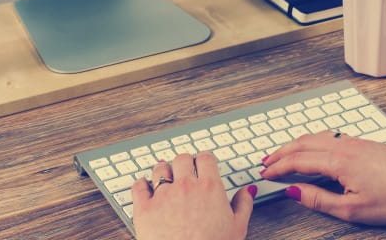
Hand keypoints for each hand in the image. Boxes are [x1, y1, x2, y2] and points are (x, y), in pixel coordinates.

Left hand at [132, 152, 256, 239]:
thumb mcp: (237, 228)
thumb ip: (243, 204)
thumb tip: (247, 191)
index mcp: (210, 188)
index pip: (206, 158)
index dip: (204, 159)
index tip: (203, 163)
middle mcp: (186, 186)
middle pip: (182, 159)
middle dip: (184, 162)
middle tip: (185, 168)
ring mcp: (163, 196)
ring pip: (160, 169)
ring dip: (163, 169)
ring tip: (165, 174)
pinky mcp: (144, 208)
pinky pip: (138, 186)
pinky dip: (141, 183)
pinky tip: (144, 186)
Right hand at [260, 131, 385, 224]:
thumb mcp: (352, 209)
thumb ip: (318, 199)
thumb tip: (293, 191)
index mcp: (339, 161)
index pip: (298, 161)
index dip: (278, 167)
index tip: (265, 174)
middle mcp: (344, 146)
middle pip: (303, 143)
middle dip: (281, 152)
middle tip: (266, 162)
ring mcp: (355, 142)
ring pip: (316, 136)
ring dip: (296, 144)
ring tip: (283, 154)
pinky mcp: (364, 143)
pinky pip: (330, 136)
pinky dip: (313, 141)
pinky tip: (313, 148)